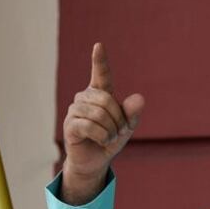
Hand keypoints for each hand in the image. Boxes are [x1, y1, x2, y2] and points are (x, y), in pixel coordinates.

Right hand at [60, 43, 144, 203]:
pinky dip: (102, 136)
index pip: (101, 74)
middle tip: (119, 132)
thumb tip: (139, 98)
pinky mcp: (69, 125)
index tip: (99, 45)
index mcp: (100, 94)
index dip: (100, 61)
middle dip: (118, 119)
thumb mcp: (126, 127)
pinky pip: (89, 126)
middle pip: (107, 100)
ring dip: (110, 130)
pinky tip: (102, 141)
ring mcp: (74, 111)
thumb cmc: (110, 140)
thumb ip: (132, 113)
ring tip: (109, 138)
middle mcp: (85, 98)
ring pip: (98, 114)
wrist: (95, 162)